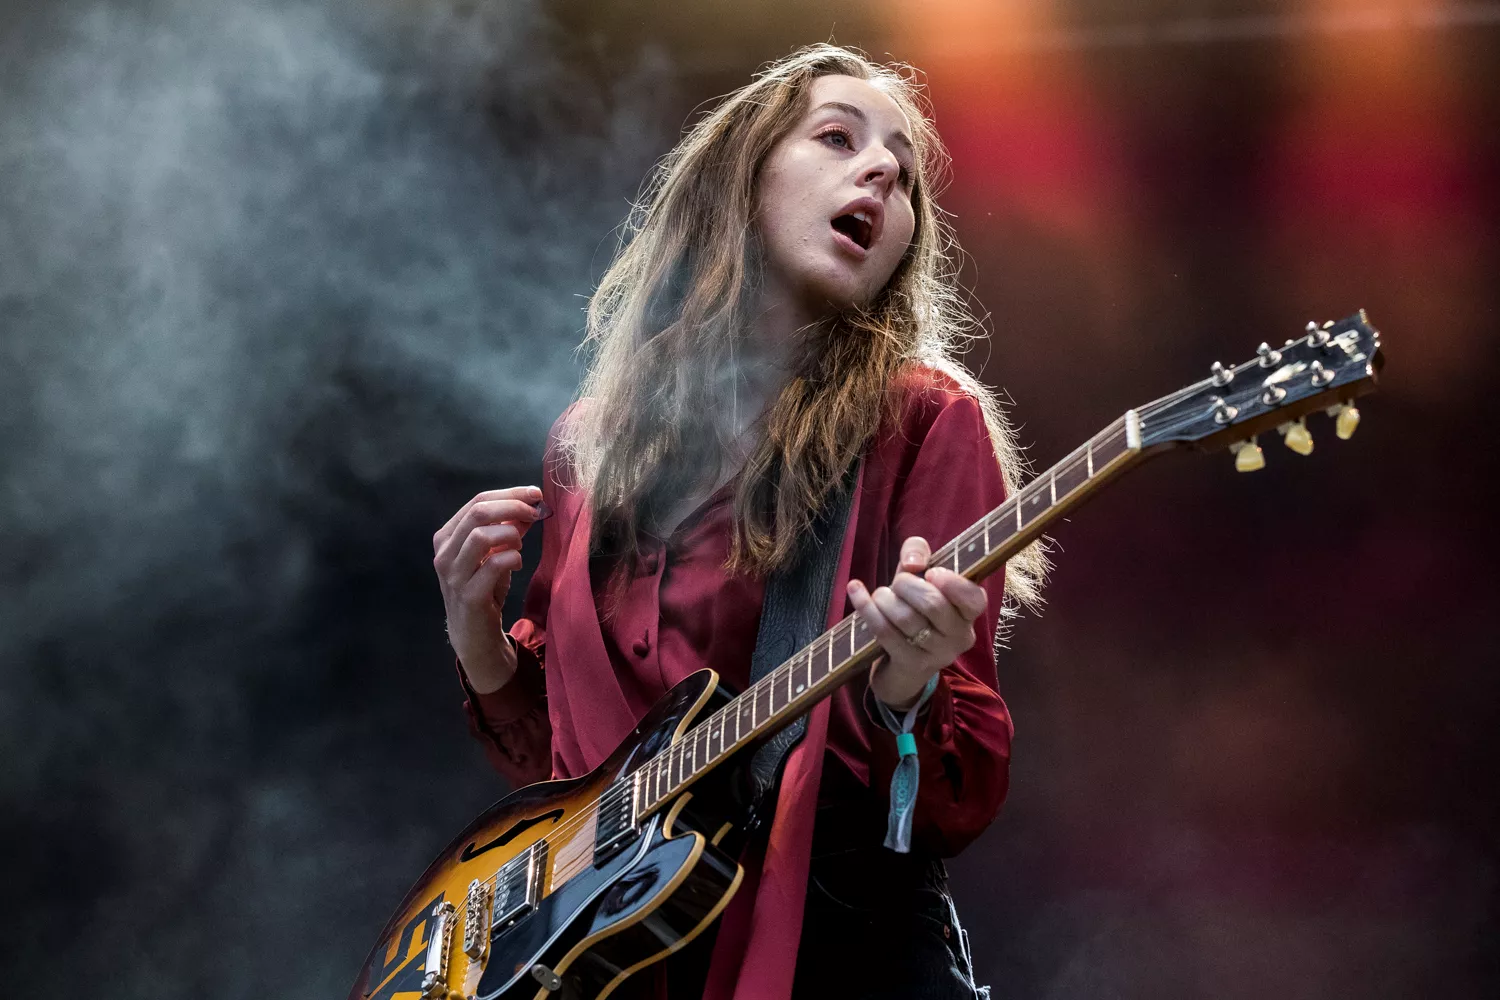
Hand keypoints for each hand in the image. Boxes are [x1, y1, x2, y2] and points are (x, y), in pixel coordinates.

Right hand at [432, 485, 545, 692]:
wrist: (473, 634)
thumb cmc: (483, 590)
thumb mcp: (494, 554)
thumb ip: (508, 529)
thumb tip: (530, 505)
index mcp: (447, 536)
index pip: (477, 501)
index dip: (509, 494)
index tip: (535, 494)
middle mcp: (444, 552)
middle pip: (478, 513)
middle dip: (513, 507)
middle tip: (536, 512)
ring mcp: (453, 574)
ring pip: (482, 536)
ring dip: (511, 535)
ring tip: (520, 546)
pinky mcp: (468, 594)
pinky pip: (494, 564)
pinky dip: (513, 558)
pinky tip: (517, 565)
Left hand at [846, 536, 987, 711]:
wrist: (901, 663)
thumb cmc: (915, 609)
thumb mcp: (919, 577)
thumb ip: (918, 553)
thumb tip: (912, 564)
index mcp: (969, 612)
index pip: (974, 598)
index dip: (952, 583)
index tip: (930, 573)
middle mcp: (960, 636)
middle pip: (932, 604)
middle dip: (905, 585)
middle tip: (898, 584)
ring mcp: (938, 654)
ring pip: (905, 618)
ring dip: (884, 598)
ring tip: (881, 595)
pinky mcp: (912, 665)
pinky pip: (885, 631)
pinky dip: (866, 607)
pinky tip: (855, 590)